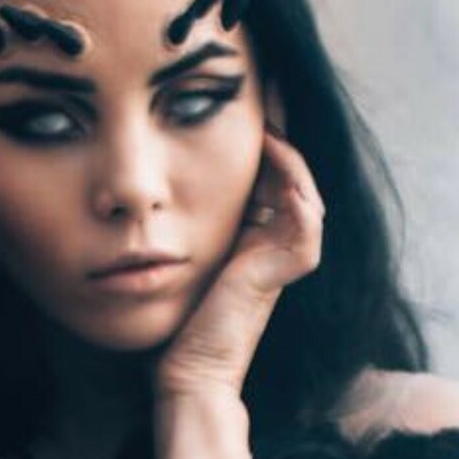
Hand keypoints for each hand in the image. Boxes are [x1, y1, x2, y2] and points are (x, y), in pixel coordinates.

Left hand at [155, 90, 325, 398]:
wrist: (187, 371)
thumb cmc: (177, 321)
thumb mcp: (181, 253)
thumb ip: (185, 220)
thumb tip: (152, 180)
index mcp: (254, 238)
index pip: (268, 174)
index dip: (261, 135)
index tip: (241, 94)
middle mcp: (275, 245)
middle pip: (291, 173)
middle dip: (279, 129)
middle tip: (263, 86)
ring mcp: (284, 258)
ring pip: (305, 191)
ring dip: (288, 153)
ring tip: (267, 118)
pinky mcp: (286, 272)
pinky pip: (306, 221)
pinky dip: (296, 191)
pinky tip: (274, 159)